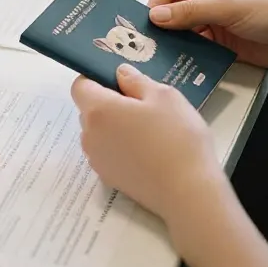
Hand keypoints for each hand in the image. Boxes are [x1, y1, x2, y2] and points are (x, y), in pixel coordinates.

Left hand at [72, 65, 226, 221]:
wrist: (187, 192)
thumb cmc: (177, 137)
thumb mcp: (164, 96)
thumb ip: (136, 81)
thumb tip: (120, 74)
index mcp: (99, 110)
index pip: (80, 86)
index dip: (98, 80)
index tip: (123, 84)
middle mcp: (89, 135)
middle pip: (89, 110)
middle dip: (110, 103)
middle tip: (144, 106)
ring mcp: (97, 160)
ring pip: (99, 132)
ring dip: (115, 127)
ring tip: (149, 132)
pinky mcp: (108, 178)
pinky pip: (107, 152)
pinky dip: (120, 147)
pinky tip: (147, 153)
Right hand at [148, 0, 267, 70]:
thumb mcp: (230, 7)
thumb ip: (191, 12)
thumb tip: (157, 15)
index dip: (157, 3)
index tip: (149, 24)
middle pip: (173, 9)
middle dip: (163, 25)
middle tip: (149, 44)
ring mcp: (215, 19)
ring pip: (183, 30)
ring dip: (175, 42)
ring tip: (163, 57)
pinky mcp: (222, 41)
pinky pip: (197, 47)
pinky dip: (188, 55)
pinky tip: (182, 64)